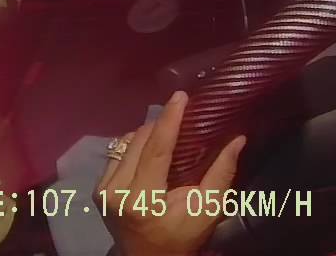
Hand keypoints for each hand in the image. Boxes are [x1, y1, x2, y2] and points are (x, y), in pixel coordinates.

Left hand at [96, 91, 246, 255]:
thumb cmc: (181, 239)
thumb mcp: (207, 211)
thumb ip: (222, 174)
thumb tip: (238, 139)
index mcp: (142, 200)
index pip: (156, 149)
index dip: (169, 119)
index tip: (180, 96)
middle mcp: (116, 191)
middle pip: (139, 141)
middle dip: (161, 123)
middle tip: (181, 112)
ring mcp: (103, 190)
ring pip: (126, 143)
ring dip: (148, 133)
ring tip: (168, 131)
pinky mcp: (98, 189)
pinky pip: (118, 153)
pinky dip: (136, 146)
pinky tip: (151, 148)